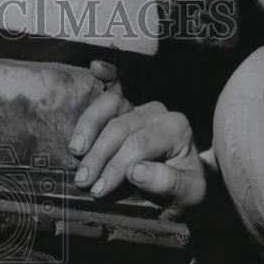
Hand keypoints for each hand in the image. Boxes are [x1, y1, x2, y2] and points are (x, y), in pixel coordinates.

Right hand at [69, 61, 205, 215]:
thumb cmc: (181, 192)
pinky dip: (105, 74)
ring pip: (110, 105)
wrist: (178, 189)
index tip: (99, 190)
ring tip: (75, 152)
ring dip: (88, 128)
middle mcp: (158, 113)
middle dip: (98, 156)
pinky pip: (114, 85)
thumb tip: (136, 170)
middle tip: (82, 181)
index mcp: (176, 130)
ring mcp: (139, 107)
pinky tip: (95, 67)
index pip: (138, 145)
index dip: (114, 167)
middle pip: (120, 128)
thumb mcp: (187, 195)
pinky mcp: (125, 106)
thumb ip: (168, 183)